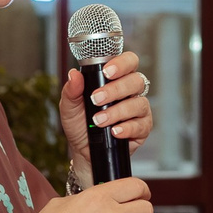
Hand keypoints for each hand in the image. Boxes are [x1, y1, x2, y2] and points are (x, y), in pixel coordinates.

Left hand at [60, 52, 154, 177]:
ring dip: (117, 111)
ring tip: (99, 120)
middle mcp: (131, 92)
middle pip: (136, 80)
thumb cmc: (80, 124)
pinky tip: (114, 131)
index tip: (107, 71)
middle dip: (116, 89)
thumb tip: (73, 74)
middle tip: (96, 99)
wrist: (84, 151)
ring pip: (139, 103)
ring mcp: (139, 110)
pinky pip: (141, 125)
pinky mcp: (142, 128)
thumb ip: (71, 90)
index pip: (128, 62)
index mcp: (116, 79)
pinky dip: (127, 128)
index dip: (122, 63)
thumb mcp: (70, 107)